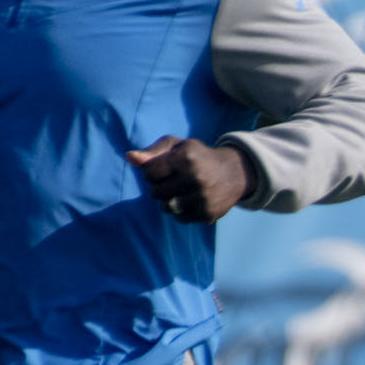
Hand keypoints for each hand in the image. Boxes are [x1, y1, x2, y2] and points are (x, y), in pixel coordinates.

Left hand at [127, 137, 254, 222]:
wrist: (234, 173)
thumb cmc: (198, 157)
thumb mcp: (177, 146)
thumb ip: (152, 152)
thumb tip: (129, 158)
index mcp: (186, 157)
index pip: (149, 172)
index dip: (152, 171)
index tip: (164, 169)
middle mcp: (196, 177)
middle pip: (156, 192)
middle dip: (160, 187)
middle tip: (174, 181)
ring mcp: (203, 197)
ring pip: (166, 207)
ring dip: (169, 201)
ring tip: (181, 192)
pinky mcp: (208, 213)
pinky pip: (179, 218)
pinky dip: (181, 211)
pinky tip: (191, 201)